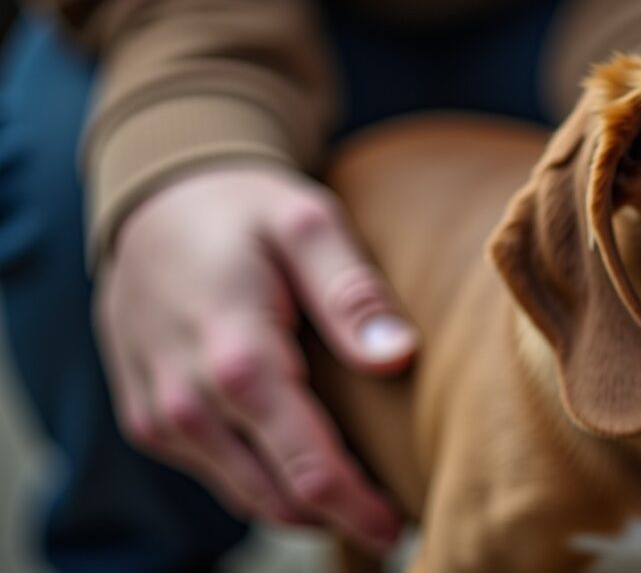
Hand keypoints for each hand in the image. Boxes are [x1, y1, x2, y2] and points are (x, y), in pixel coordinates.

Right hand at [97, 164, 415, 552]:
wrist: (152, 204)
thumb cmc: (243, 210)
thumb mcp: (306, 224)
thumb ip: (352, 293)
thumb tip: (399, 356)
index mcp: (238, 357)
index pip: (307, 468)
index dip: (358, 509)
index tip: (400, 526)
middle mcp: (189, 402)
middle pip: (278, 497)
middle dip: (339, 517)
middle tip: (393, 517)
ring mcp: (162, 418)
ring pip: (247, 496)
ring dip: (302, 506)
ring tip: (359, 497)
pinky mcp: (150, 422)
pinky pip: (217, 475)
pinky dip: (263, 481)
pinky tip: (303, 461)